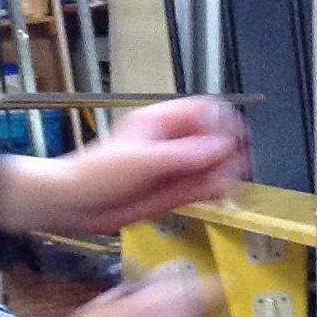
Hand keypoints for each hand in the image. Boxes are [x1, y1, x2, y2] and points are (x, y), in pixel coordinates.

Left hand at [0, 98, 249, 236]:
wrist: (77, 205)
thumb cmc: (98, 174)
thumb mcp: (143, 161)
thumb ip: (184, 156)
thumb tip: (221, 147)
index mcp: (160, 123)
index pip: (201, 110)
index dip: (222, 119)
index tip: (236, 136)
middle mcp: (171, 143)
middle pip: (211, 138)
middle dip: (227, 150)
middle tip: (239, 165)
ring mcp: (173, 168)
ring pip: (211, 165)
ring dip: (225, 172)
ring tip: (231, 183)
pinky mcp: (173, 192)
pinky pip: (202, 187)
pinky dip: (215, 190)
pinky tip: (222, 194)